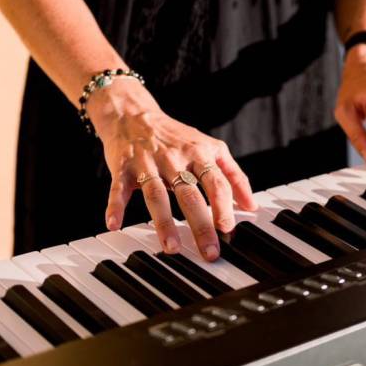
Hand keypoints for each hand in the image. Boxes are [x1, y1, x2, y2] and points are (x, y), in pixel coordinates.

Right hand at [88, 78, 256, 260]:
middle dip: (201, 224)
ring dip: (163, 222)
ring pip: (157, 194)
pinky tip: (114, 225)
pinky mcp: (123, 167)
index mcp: (199, 153)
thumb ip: (233, 175)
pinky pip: (119, 188)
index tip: (228, 229)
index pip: (215, 182)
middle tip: (209, 251)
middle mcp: (174, 158)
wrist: (133, 114)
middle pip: (189, 194)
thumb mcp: (210, 148)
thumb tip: (251, 205)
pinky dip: (115, 206)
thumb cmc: (176, 137)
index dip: (223, 206)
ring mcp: (147, 162)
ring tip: (172, 248)